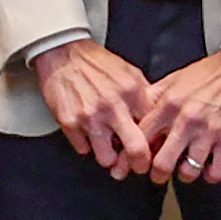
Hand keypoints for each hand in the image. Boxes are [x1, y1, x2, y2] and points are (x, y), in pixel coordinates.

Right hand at [32, 38, 156, 175]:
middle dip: (139, 164)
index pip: (152, 130)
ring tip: (109, 147)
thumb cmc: (96, 63)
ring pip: (107, 159)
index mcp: (132, 92)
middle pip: (136, 151)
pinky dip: (87, 145)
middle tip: (137, 166)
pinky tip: (89, 133)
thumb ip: (144, 96)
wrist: (63, 53)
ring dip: (109, 157)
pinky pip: (83, 149)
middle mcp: (112, 106)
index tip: (153, 150)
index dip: (154, 144)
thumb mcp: (130, 73)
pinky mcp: (70, 123)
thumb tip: (157, 118)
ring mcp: (90, 117)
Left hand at [144, 49, 220, 185]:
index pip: (142, 138)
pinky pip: (216, 171)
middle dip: (157, 174)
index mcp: (169, 104)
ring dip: (185, 175)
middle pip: (162, 163)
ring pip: (189, 172)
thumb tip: (136, 114)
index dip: (137, 154)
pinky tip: (208, 167)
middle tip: (159, 175)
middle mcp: (187, 120)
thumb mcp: (174, 79)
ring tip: (186, 169)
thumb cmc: (209, 73)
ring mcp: (209, 132)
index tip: (139, 160)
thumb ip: (154, 98)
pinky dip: (210, 174)